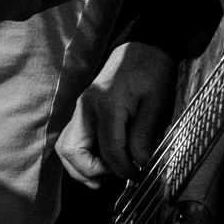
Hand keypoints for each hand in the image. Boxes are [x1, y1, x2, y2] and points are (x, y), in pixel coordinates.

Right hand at [56, 42, 176, 187]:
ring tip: (102, 176)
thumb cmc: (153, 71)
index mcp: (107, 104)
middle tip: (113, 177)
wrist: (143, 46)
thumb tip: (138, 164)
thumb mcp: (157, 102)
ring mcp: (80, 107)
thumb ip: (144, 134)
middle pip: (71, 150)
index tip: (137, 174)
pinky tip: (99, 162)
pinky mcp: (82, 109)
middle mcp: (86, 107)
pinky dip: (80, 154)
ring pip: (65, 146)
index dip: (122, 168)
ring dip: (80, 166)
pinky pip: (72, 138)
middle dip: (89, 172)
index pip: (107, 149)